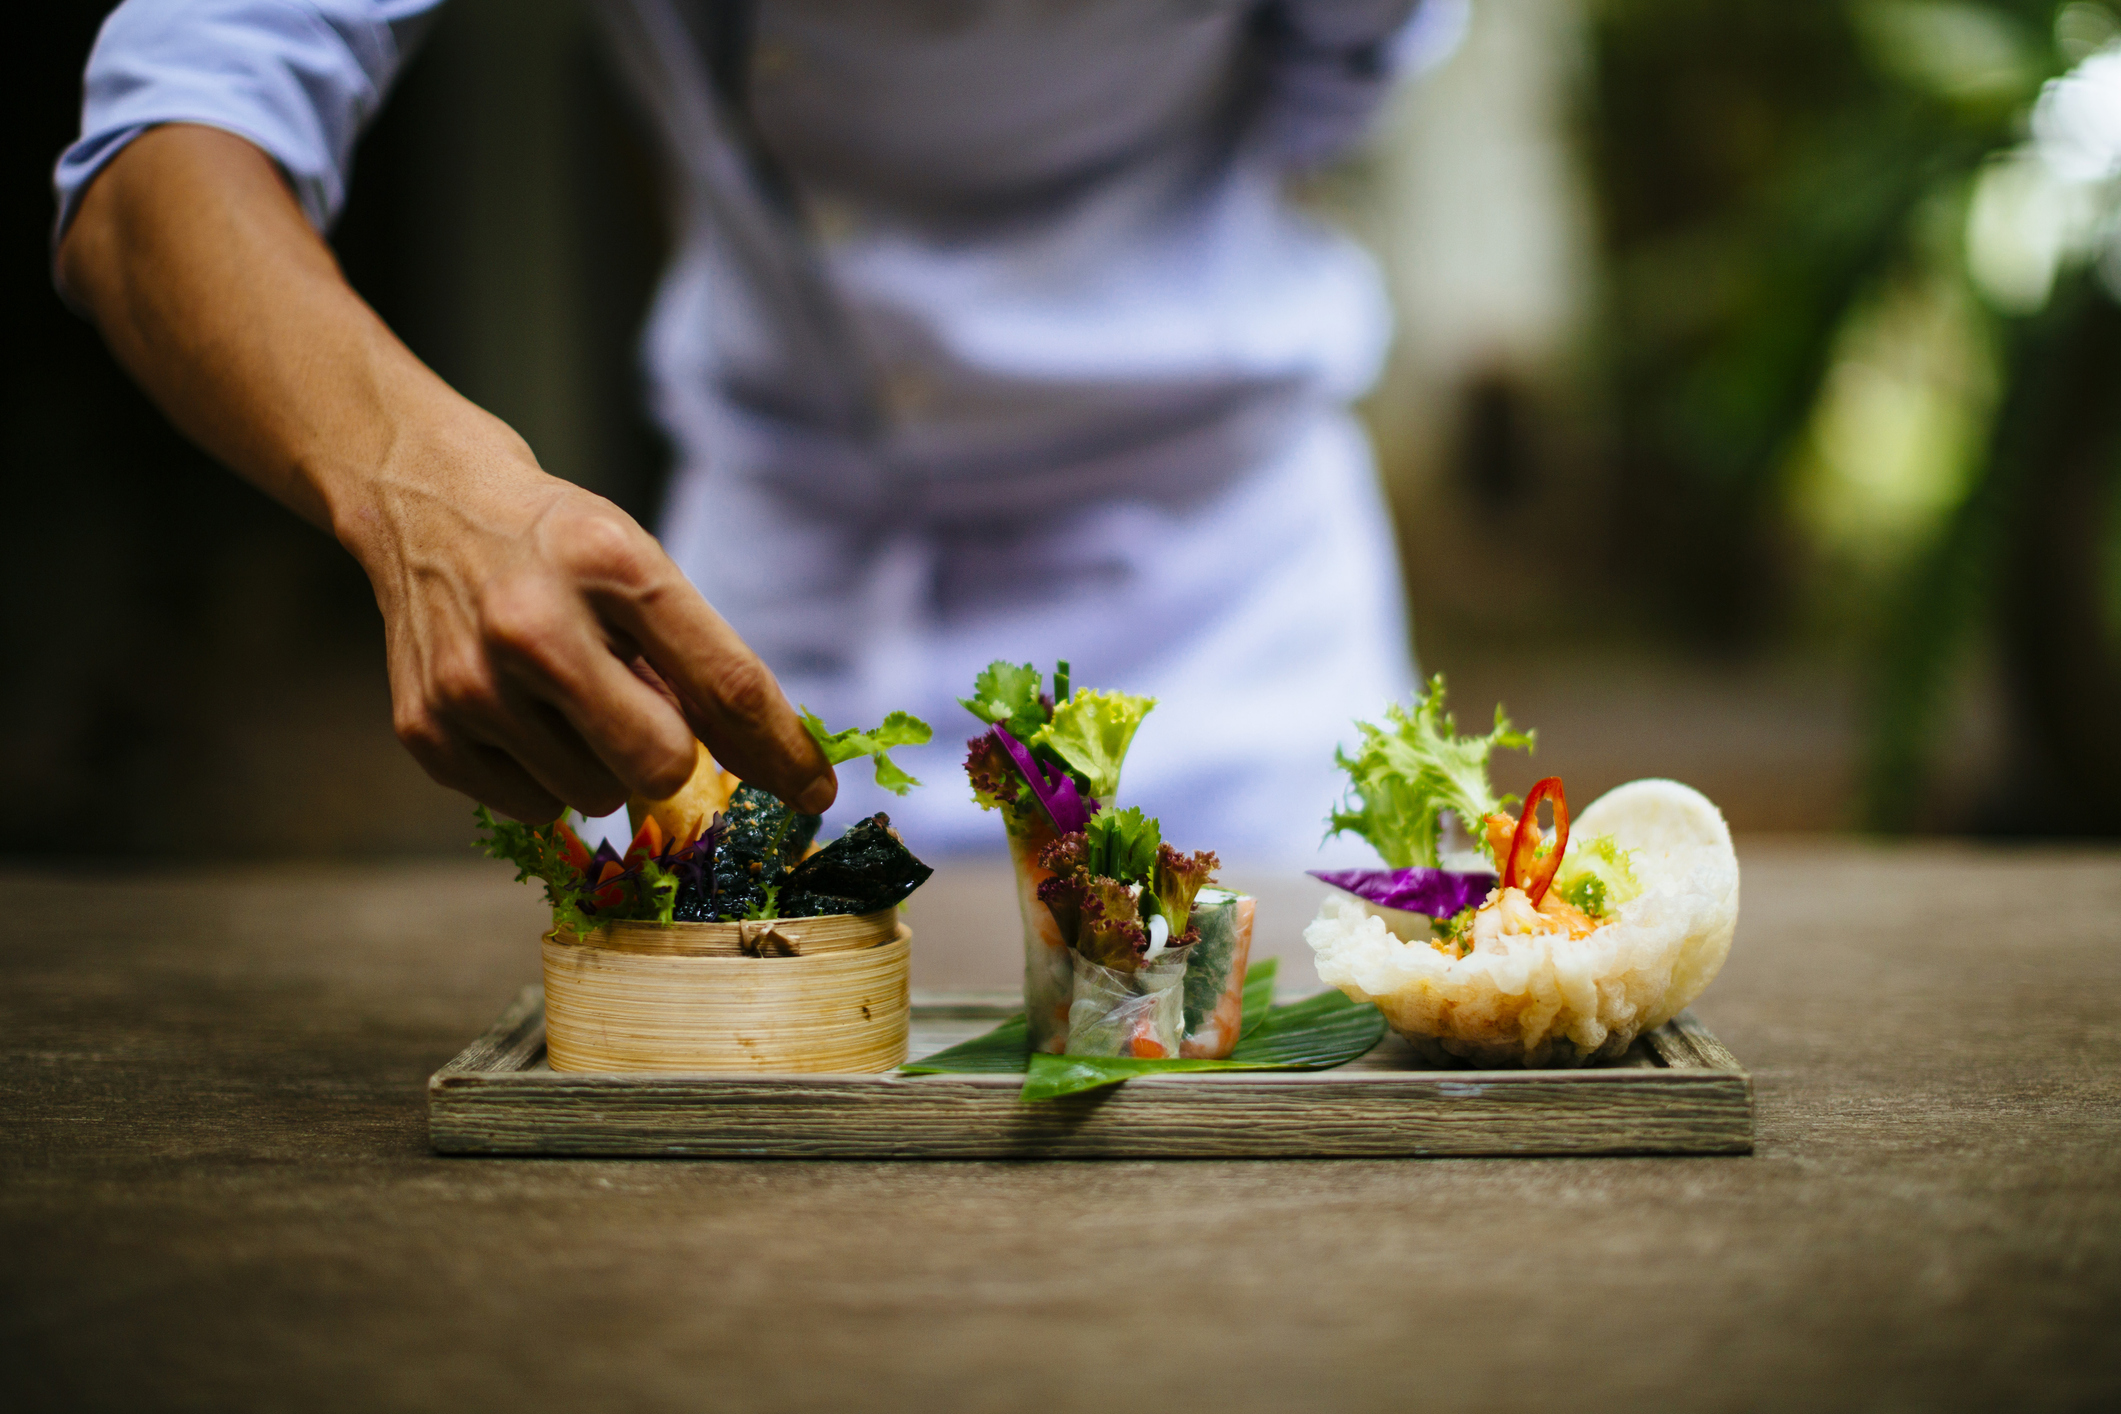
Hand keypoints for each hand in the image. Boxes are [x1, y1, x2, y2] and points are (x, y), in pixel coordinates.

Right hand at [344, 408, 834, 822]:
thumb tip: (768, 767)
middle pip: (661, 764)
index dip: (781, 750)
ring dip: (600, 761)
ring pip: (595, 796)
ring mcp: (470, 684)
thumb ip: (698, 658)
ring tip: (563, 693)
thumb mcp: (638, 564)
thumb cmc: (557, 542)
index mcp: (610, 564)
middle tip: (636, 704)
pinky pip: (534, 808)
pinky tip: (517, 708)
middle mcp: (532, 625)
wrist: (425, 502)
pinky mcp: (425, 732)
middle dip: (669, 753)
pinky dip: (544, 774)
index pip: (725, 683)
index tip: (817, 791)